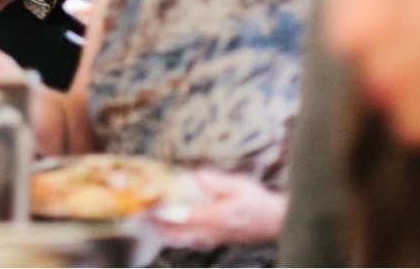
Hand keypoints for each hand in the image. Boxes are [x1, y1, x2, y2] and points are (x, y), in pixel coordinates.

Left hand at [150, 169, 286, 248]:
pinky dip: (178, 236)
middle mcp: (210, 231)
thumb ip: (217, 182)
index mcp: (213, 218)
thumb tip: (198, 177)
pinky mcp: (217, 239)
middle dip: (158, 225)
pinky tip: (174, 229)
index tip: (146, 207)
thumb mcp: (240, 186)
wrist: (276, 221)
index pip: (180, 218)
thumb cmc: (258, 203)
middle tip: (143, 215)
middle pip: (176, 234)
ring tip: (153, 222)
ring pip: (183, 240)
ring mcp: (213, 238)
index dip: (161, 213)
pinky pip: (191, 241)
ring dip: (166, 232)